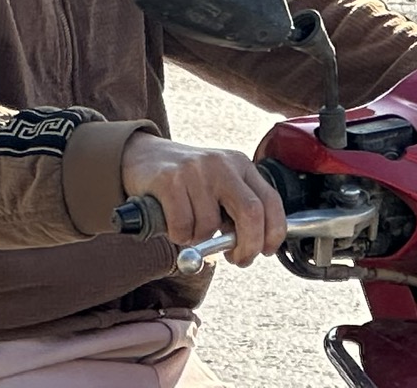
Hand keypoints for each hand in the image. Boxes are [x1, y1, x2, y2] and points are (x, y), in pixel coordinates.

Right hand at [118, 133, 286, 265]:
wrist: (142, 156)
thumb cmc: (185, 180)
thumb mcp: (218, 185)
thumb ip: (237, 210)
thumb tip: (250, 247)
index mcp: (240, 164)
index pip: (271, 201)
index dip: (273, 232)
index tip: (265, 251)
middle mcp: (221, 164)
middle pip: (250, 213)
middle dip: (247, 246)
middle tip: (237, 259)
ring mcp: (195, 170)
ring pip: (209, 226)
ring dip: (199, 239)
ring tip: (190, 226)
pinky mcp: (168, 179)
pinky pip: (182, 227)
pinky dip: (178, 236)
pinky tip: (173, 222)